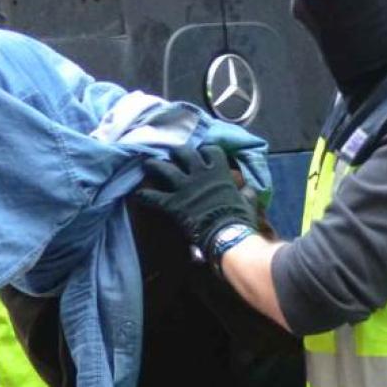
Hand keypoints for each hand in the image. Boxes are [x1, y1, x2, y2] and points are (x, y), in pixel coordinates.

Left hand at [135, 145, 256, 254]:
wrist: (226, 234)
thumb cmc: (240, 218)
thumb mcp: (248, 201)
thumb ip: (246, 192)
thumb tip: (248, 189)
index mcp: (219, 172)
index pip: (211, 151)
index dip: (205, 151)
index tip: (202, 154)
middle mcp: (199, 174)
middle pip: (184, 153)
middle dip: (177, 152)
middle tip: (172, 155)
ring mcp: (184, 187)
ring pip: (164, 168)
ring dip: (155, 165)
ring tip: (148, 164)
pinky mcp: (172, 203)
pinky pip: (153, 197)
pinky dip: (144, 196)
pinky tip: (138, 195)